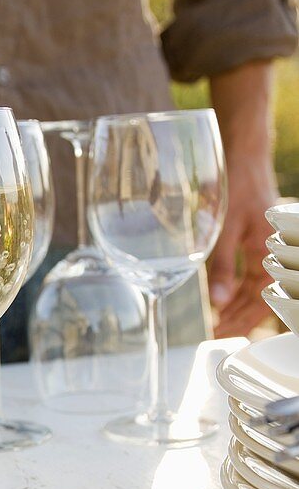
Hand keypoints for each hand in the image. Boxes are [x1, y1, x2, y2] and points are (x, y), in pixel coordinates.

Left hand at [208, 151, 276, 337]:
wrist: (242, 154)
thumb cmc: (238, 185)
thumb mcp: (225, 229)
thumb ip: (221, 266)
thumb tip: (216, 302)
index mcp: (271, 252)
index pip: (262, 298)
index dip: (244, 319)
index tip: (224, 333)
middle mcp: (272, 251)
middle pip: (259, 296)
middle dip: (239, 317)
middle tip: (217, 334)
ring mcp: (264, 246)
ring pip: (254, 286)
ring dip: (236, 305)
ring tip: (219, 322)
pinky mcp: (254, 240)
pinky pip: (250, 272)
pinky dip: (236, 286)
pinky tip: (224, 298)